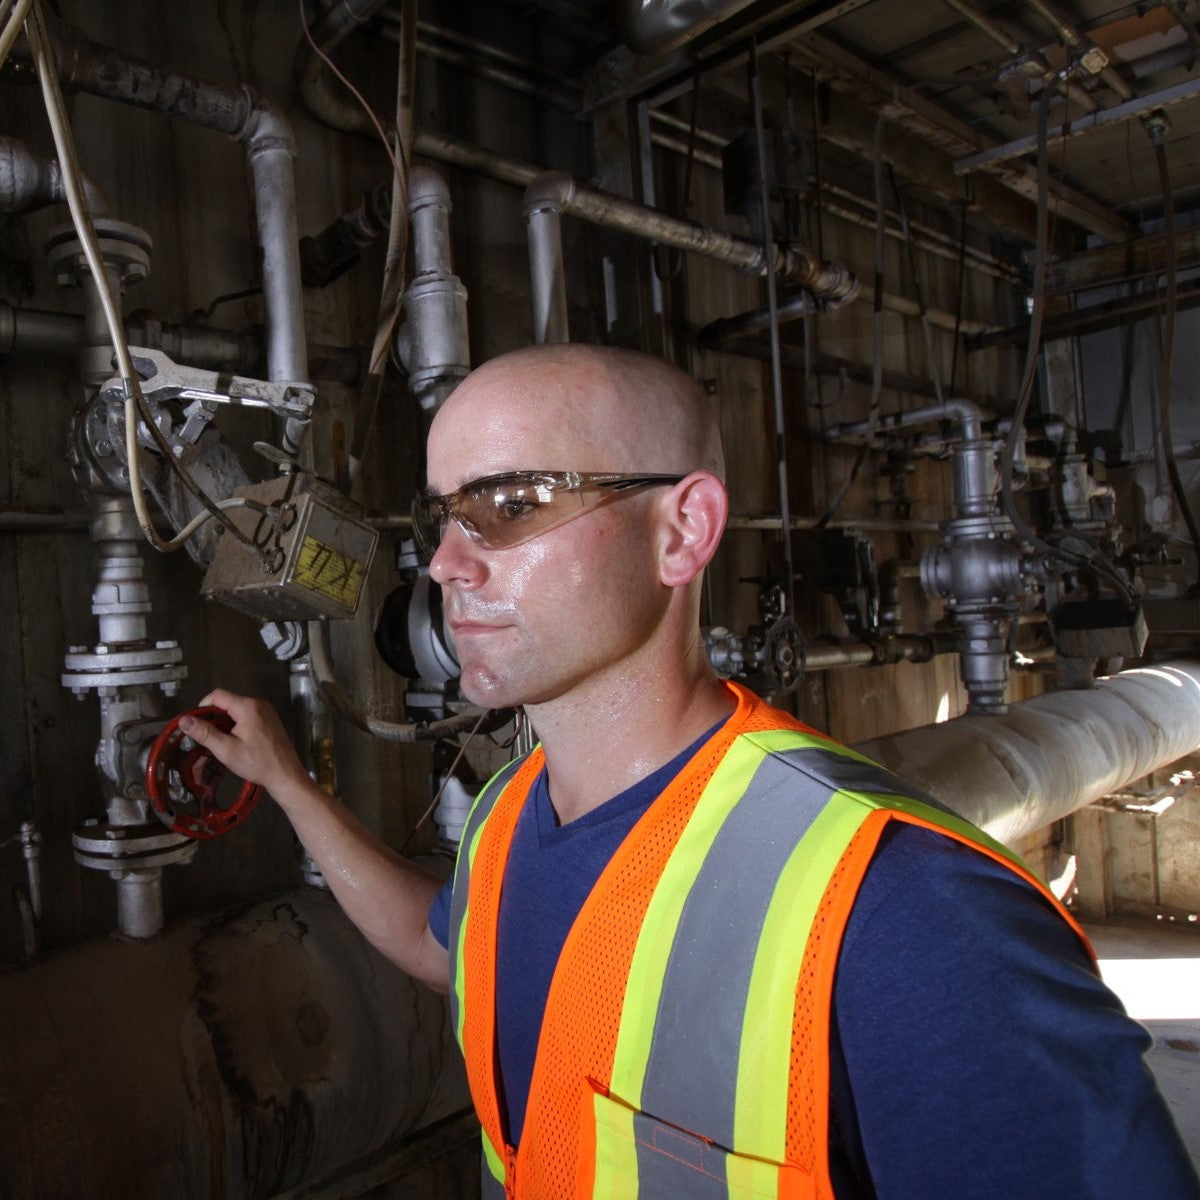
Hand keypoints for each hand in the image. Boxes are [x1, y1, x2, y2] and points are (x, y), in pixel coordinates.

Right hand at [177, 689, 308, 800]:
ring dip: (225, 721)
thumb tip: (184, 720)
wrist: (285, 774)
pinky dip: (237, 723)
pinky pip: (247, 714)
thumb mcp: (226, 750)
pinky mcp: (270, 718)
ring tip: (220, 741)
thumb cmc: (256, 763)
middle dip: (213, 716)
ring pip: (237, 708)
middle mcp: (258, 703)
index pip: (217, 695)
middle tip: (207, 736)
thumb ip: (204, 733)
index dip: (202, 707)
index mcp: (248, 707)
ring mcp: (266, 710)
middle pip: (227, 701)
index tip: (196, 725)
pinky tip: (235, 740)